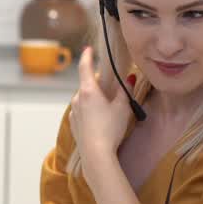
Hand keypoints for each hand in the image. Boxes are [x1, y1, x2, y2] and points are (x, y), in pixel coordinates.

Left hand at [69, 46, 132, 169]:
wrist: (95, 154)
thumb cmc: (110, 129)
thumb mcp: (122, 108)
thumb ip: (125, 91)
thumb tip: (129, 78)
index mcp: (88, 91)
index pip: (85, 68)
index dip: (87, 56)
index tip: (88, 49)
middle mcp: (77, 99)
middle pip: (87, 85)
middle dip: (98, 84)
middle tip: (111, 88)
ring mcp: (73, 112)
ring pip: (84, 99)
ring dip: (94, 99)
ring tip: (108, 108)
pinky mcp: (73, 124)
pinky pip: (82, 112)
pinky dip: (90, 111)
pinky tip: (100, 121)